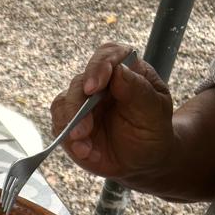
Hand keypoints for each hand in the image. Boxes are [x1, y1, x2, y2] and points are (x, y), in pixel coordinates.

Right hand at [50, 43, 175, 184]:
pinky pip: (60, 127)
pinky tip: (86, 152)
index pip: (108, 55)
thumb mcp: (154, 111)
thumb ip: (139, 90)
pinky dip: (69, 141)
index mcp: (125, 72)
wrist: (142, 159)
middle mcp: (100, 84)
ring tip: (85, 148)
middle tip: (83, 130)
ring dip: (70, 126)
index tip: (94, 87)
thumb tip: (119, 70)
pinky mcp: (71, 123)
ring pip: (63, 104)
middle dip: (78, 106)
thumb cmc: (152, 130)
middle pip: (80, 82)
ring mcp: (83, 104)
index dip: (99, 66)